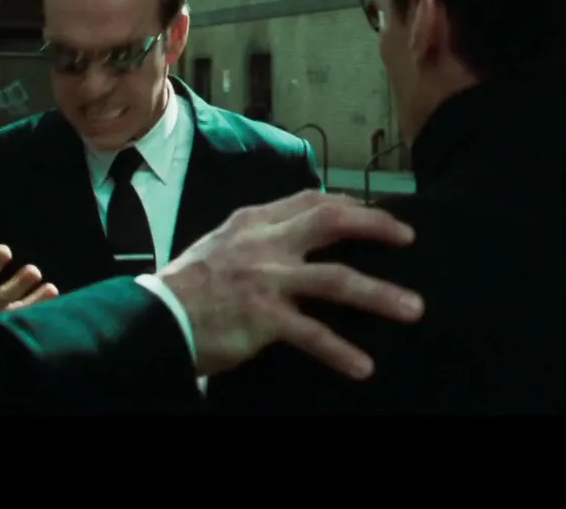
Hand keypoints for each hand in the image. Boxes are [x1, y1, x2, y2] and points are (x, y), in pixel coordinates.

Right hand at [158, 190, 423, 378]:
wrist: (152, 317)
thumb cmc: (185, 286)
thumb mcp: (220, 243)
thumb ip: (257, 237)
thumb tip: (292, 236)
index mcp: (254, 221)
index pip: (311, 199)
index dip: (350, 203)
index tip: (375, 213)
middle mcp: (265, 242)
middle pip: (332, 220)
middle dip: (377, 226)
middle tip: (409, 237)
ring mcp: (266, 279)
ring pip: (336, 280)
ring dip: (379, 294)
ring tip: (412, 308)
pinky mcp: (263, 317)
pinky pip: (312, 334)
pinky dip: (340, 351)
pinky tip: (363, 367)